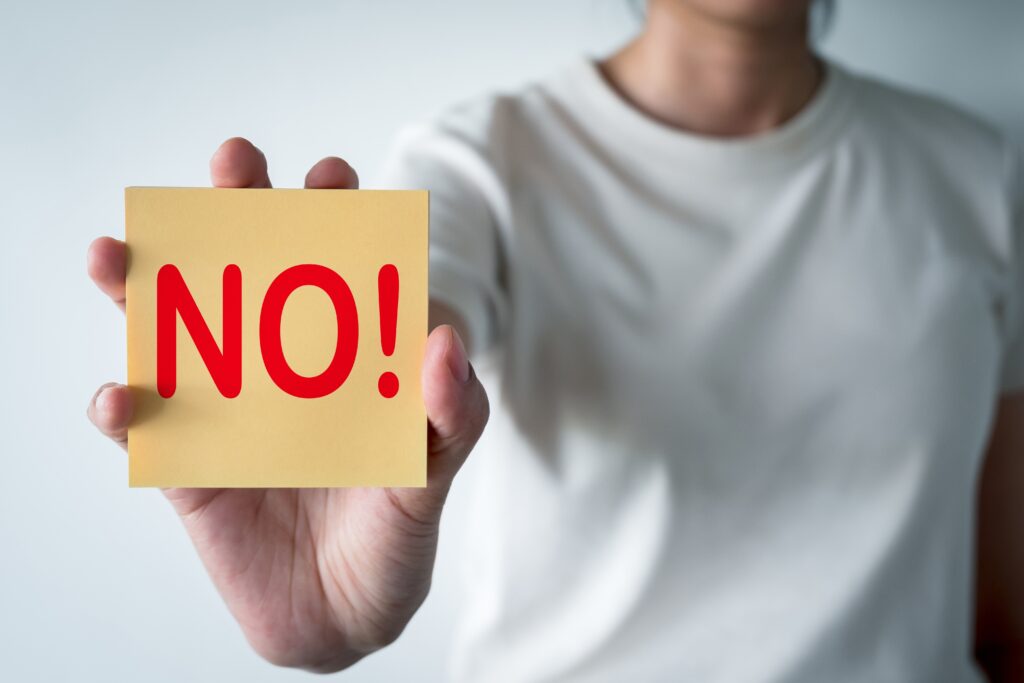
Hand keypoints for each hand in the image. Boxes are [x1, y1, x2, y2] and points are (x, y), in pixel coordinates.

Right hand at [85, 138, 488, 671]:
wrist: (346, 615)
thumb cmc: (395, 533)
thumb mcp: (435, 472)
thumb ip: (452, 412)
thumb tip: (443, 338)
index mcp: (343, 355)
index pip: (334, 267)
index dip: (330, 214)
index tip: (331, 177)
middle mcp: (280, 366)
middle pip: (251, 273)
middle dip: (239, 212)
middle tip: (234, 165)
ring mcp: (228, 409)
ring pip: (177, 330)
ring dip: (143, 285)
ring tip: (120, 254)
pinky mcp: (187, 464)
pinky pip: (142, 428)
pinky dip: (122, 407)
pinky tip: (123, 396)